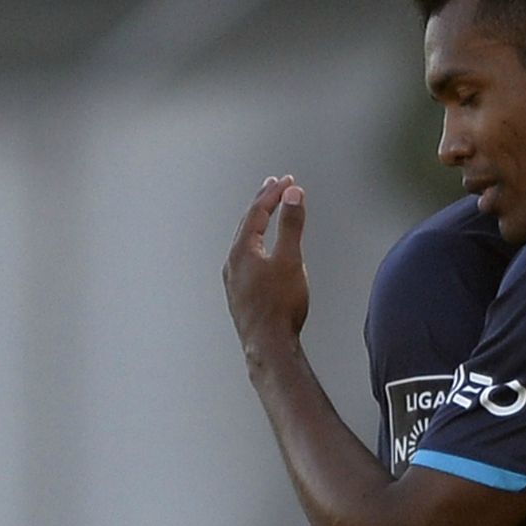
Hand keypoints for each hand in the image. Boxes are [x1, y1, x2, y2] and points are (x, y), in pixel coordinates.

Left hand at [223, 175, 310, 354]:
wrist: (268, 344)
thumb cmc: (280, 305)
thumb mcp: (291, 260)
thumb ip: (292, 225)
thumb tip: (293, 194)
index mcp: (242, 250)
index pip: (257, 212)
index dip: (273, 194)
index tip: (287, 180)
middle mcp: (233, 262)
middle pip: (247, 224)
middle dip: (263, 203)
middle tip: (274, 186)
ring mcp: (234, 279)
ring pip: (244, 241)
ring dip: (258, 222)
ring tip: (267, 212)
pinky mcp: (240, 293)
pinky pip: (246, 257)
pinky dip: (256, 242)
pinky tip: (261, 251)